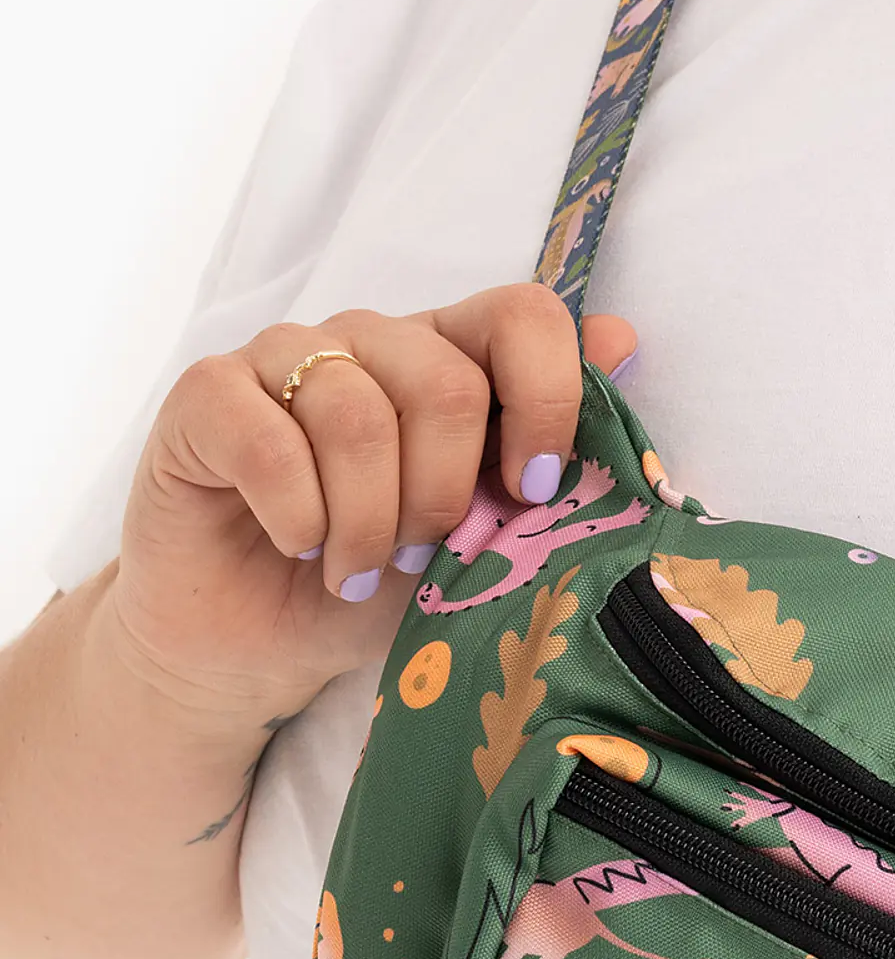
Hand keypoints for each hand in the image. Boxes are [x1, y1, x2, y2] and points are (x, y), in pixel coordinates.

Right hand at [104, 286, 637, 726]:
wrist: (263, 643)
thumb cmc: (385, 585)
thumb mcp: (487, 533)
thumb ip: (548, 447)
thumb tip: (624, 338)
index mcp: (452, 360)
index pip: (521, 316)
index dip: (544, 402)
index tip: (534, 492)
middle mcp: (373, 340)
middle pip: (444, 383)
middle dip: (443, 497)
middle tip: (419, 555)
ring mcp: (285, 357)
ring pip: (356, 417)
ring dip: (368, 523)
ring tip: (356, 569)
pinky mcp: (206, 395)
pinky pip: (269, 440)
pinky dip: (298, 517)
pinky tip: (299, 547)